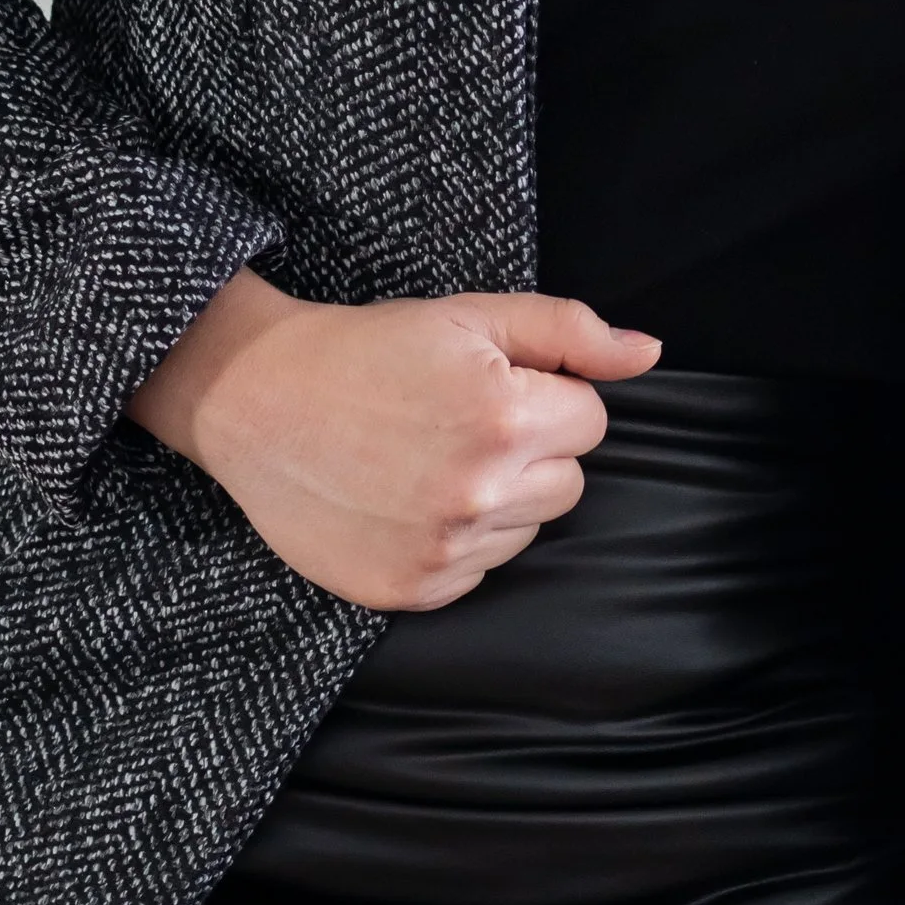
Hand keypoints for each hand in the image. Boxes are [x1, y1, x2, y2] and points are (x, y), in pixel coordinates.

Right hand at [129, 269, 660, 610]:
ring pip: (528, 530)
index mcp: (505, 417)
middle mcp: (480, 492)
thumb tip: (648, 353)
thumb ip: (569, 331)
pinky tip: (407, 498)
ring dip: (498, 498)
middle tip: (458, 420)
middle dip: (531, 448)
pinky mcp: (412, 590)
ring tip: (428, 458)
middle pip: (568, 482)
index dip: (545, 394)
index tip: (489, 383)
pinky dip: (457, 540)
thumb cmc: (366, 349)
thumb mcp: (471, 314)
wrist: (256, 399)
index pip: (590, 421)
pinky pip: (479, 570)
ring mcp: (445, 550)